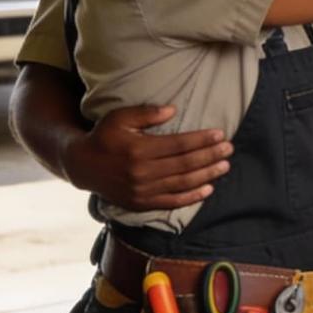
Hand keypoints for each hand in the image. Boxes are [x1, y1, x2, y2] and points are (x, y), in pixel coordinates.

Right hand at [59, 104, 230, 210]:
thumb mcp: (120, 118)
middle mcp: (142, 172)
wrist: (83, 166)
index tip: (220, 134)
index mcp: (139, 150)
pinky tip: (208, 189)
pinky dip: (191, 197)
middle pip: (185, 164)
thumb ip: (146, 113)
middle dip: (210, 156)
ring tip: (224, 167)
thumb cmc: (104, 136)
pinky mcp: (141, 203)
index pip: (179, 145)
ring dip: (206, 175)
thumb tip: (173, 110)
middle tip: (229, 149)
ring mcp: (142, 190)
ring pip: (182, 183)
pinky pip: (171, 202)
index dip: (201, 140)